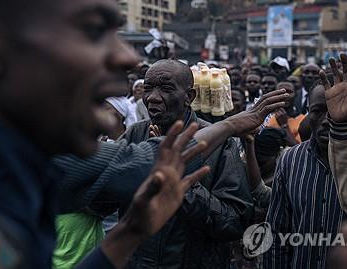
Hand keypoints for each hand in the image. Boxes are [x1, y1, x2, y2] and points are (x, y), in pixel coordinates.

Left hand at [120, 121, 209, 237]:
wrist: (141, 225)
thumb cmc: (139, 212)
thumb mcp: (145, 200)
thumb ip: (152, 187)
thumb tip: (160, 175)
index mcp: (159, 170)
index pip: (166, 148)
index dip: (172, 135)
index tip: (179, 122)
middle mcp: (167, 173)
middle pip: (177, 150)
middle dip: (185, 137)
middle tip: (195, 124)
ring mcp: (172, 182)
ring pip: (184, 162)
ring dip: (193, 152)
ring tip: (204, 143)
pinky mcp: (177, 193)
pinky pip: (190, 180)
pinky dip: (198, 174)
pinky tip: (207, 168)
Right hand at [226, 89, 288, 136]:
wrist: (229, 128)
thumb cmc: (234, 131)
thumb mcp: (244, 133)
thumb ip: (249, 135)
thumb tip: (251, 139)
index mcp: (251, 112)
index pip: (262, 103)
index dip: (270, 99)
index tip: (277, 97)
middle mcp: (254, 110)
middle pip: (266, 98)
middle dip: (275, 94)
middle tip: (283, 90)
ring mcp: (255, 112)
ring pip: (268, 101)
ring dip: (278, 97)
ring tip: (286, 94)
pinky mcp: (257, 116)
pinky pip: (268, 108)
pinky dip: (276, 105)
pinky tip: (283, 103)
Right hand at [320, 54, 346, 122]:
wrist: (342, 120)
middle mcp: (346, 85)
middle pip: (345, 71)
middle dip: (344, 63)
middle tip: (342, 54)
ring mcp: (337, 88)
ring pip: (335, 74)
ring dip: (333, 67)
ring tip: (330, 59)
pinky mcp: (329, 93)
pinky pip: (326, 83)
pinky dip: (323, 77)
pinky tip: (320, 71)